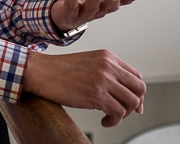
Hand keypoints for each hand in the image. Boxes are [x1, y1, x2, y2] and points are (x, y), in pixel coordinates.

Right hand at [23, 50, 144, 126]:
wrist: (40, 71)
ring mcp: (103, 80)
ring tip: (110, 117)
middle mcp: (108, 66)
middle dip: (135, 104)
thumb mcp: (87, 62)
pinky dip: (114, 121)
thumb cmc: (58, 70)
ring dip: (124, 114)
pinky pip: (118, 113)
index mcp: (107, 57)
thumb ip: (105, 71)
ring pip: (131, 102)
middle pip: (139, 89)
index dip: (137, 92)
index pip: (136, 75)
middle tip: (124, 112)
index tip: (133, 103)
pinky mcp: (96, 94)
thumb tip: (120, 91)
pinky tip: (104, 121)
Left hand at [51, 0, 151, 32]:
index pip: (122, 0)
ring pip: (90, 7)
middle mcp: (99, 8)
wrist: (66, 13)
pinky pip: (70, 8)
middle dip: (113, 0)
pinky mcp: (69, 13)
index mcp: (109, 1)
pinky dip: (72, 1)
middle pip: (108, 6)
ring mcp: (84, 12)